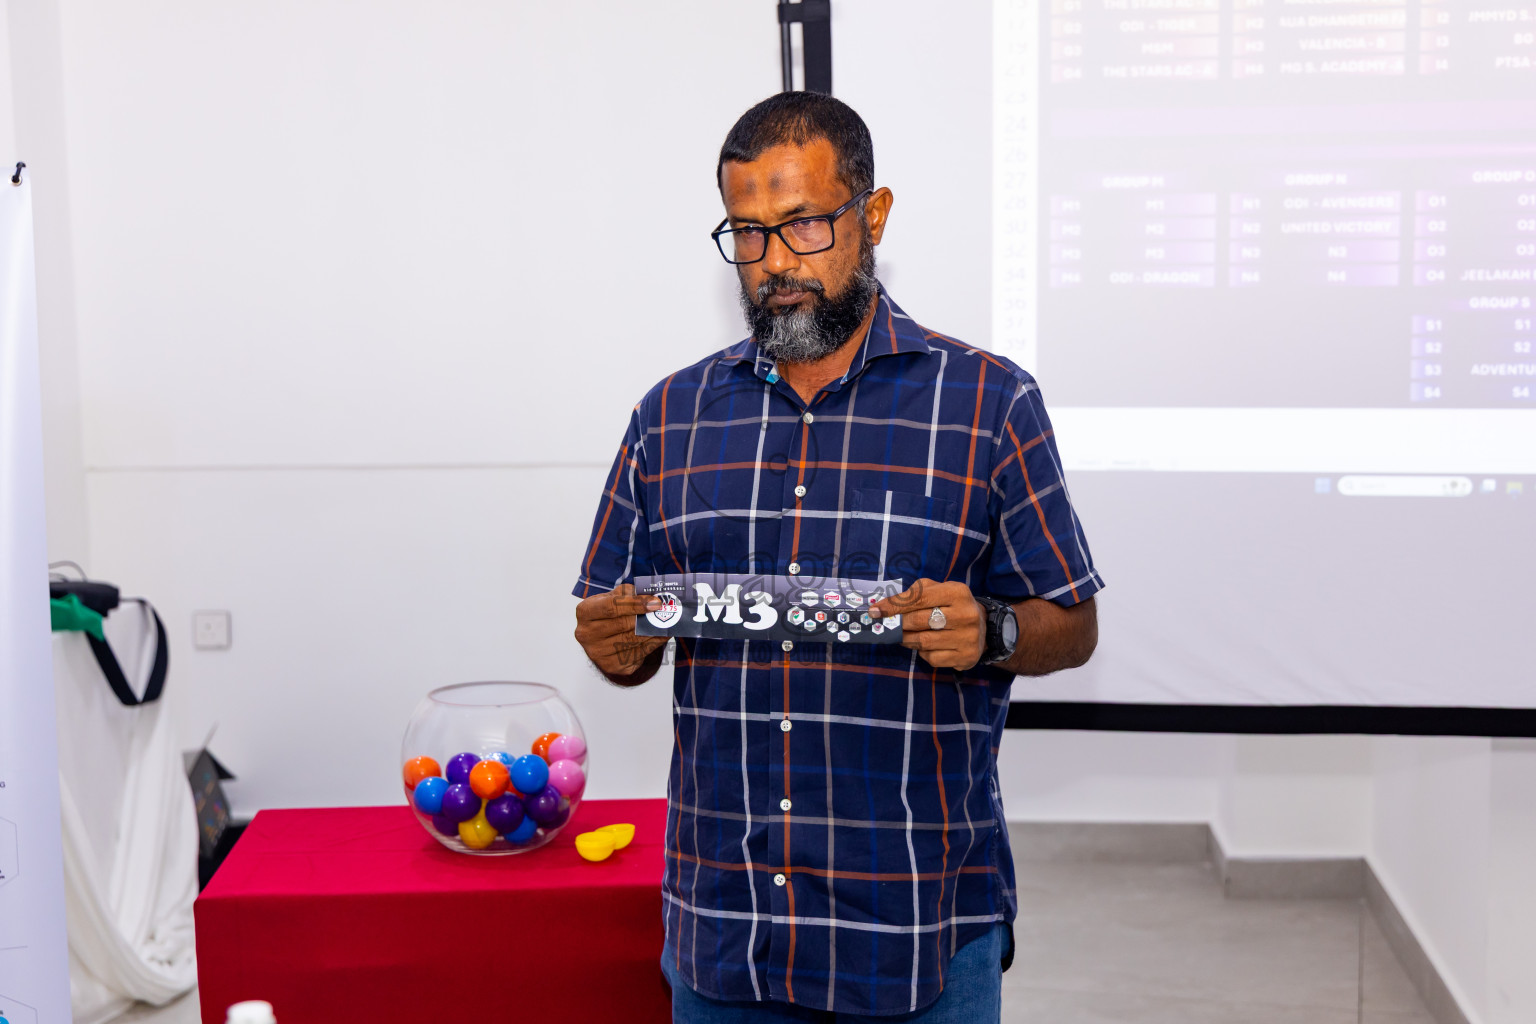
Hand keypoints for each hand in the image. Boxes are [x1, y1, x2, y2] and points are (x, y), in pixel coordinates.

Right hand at [574, 583, 668, 679]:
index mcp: (585, 612)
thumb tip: (652, 598)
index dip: (635, 604)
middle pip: (622, 625)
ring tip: (668, 623)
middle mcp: (586, 634)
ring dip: (653, 632)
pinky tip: (662, 635)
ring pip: (632, 641)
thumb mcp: (614, 596)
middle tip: (665, 612)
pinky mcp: (611, 666)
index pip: (611, 607)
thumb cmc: (610, 612)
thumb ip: (630, 594)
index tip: (655, 602)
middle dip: (646, 618)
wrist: (602, 636)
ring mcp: (597, 653)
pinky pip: (637, 654)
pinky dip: (653, 644)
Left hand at [871, 579, 985, 671]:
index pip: (918, 598)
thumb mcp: (937, 591)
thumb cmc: (951, 605)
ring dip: (906, 639)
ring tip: (902, 636)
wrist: (983, 627)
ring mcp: (967, 638)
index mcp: (958, 592)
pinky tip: (924, 646)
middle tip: (886, 626)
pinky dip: (922, 653)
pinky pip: (932, 658)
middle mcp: (966, 615)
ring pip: (923, 642)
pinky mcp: (966, 657)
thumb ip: (913, 594)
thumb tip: (882, 607)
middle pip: (918, 621)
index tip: (874, 611)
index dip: (893, 605)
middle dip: (898, 624)